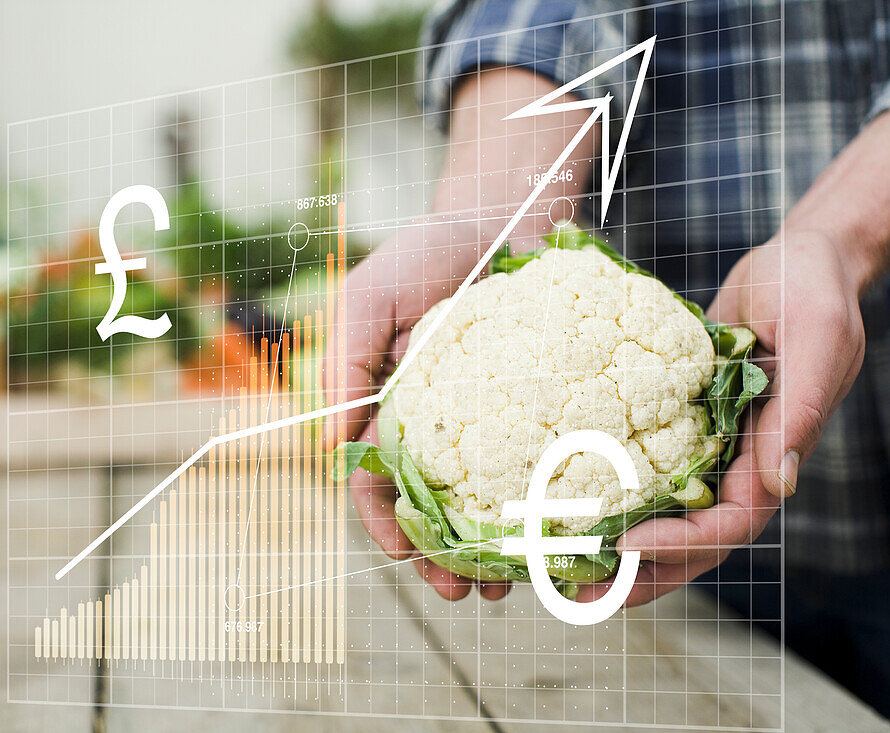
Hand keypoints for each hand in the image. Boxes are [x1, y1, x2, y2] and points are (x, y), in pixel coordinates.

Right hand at [323, 218, 512, 600]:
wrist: (504, 210)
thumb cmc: (427, 251)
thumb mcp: (368, 299)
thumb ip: (344, 364)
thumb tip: (328, 448)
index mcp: (393, 410)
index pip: (378, 483)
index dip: (386, 524)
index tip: (405, 556)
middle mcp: (443, 426)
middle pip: (437, 508)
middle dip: (444, 558)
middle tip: (468, 593)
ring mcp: (497, 422)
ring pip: (490, 499)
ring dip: (495, 547)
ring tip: (514, 582)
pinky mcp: (547, 408)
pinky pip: (546, 464)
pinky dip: (546, 504)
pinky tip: (561, 531)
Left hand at [582, 231, 865, 606]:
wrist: (797, 263)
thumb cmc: (812, 293)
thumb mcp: (819, 342)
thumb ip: (800, 413)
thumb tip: (777, 486)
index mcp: (772, 460)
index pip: (726, 526)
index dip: (680, 546)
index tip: (627, 548)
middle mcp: (736, 466)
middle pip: (687, 543)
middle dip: (637, 576)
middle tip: (577, 598)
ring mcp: (706, 450)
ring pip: (660, 517)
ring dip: (615, 550)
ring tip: (559, 570)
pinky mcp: (677, 424)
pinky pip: (642, 469)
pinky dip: (609, 492)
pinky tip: (562, 499)